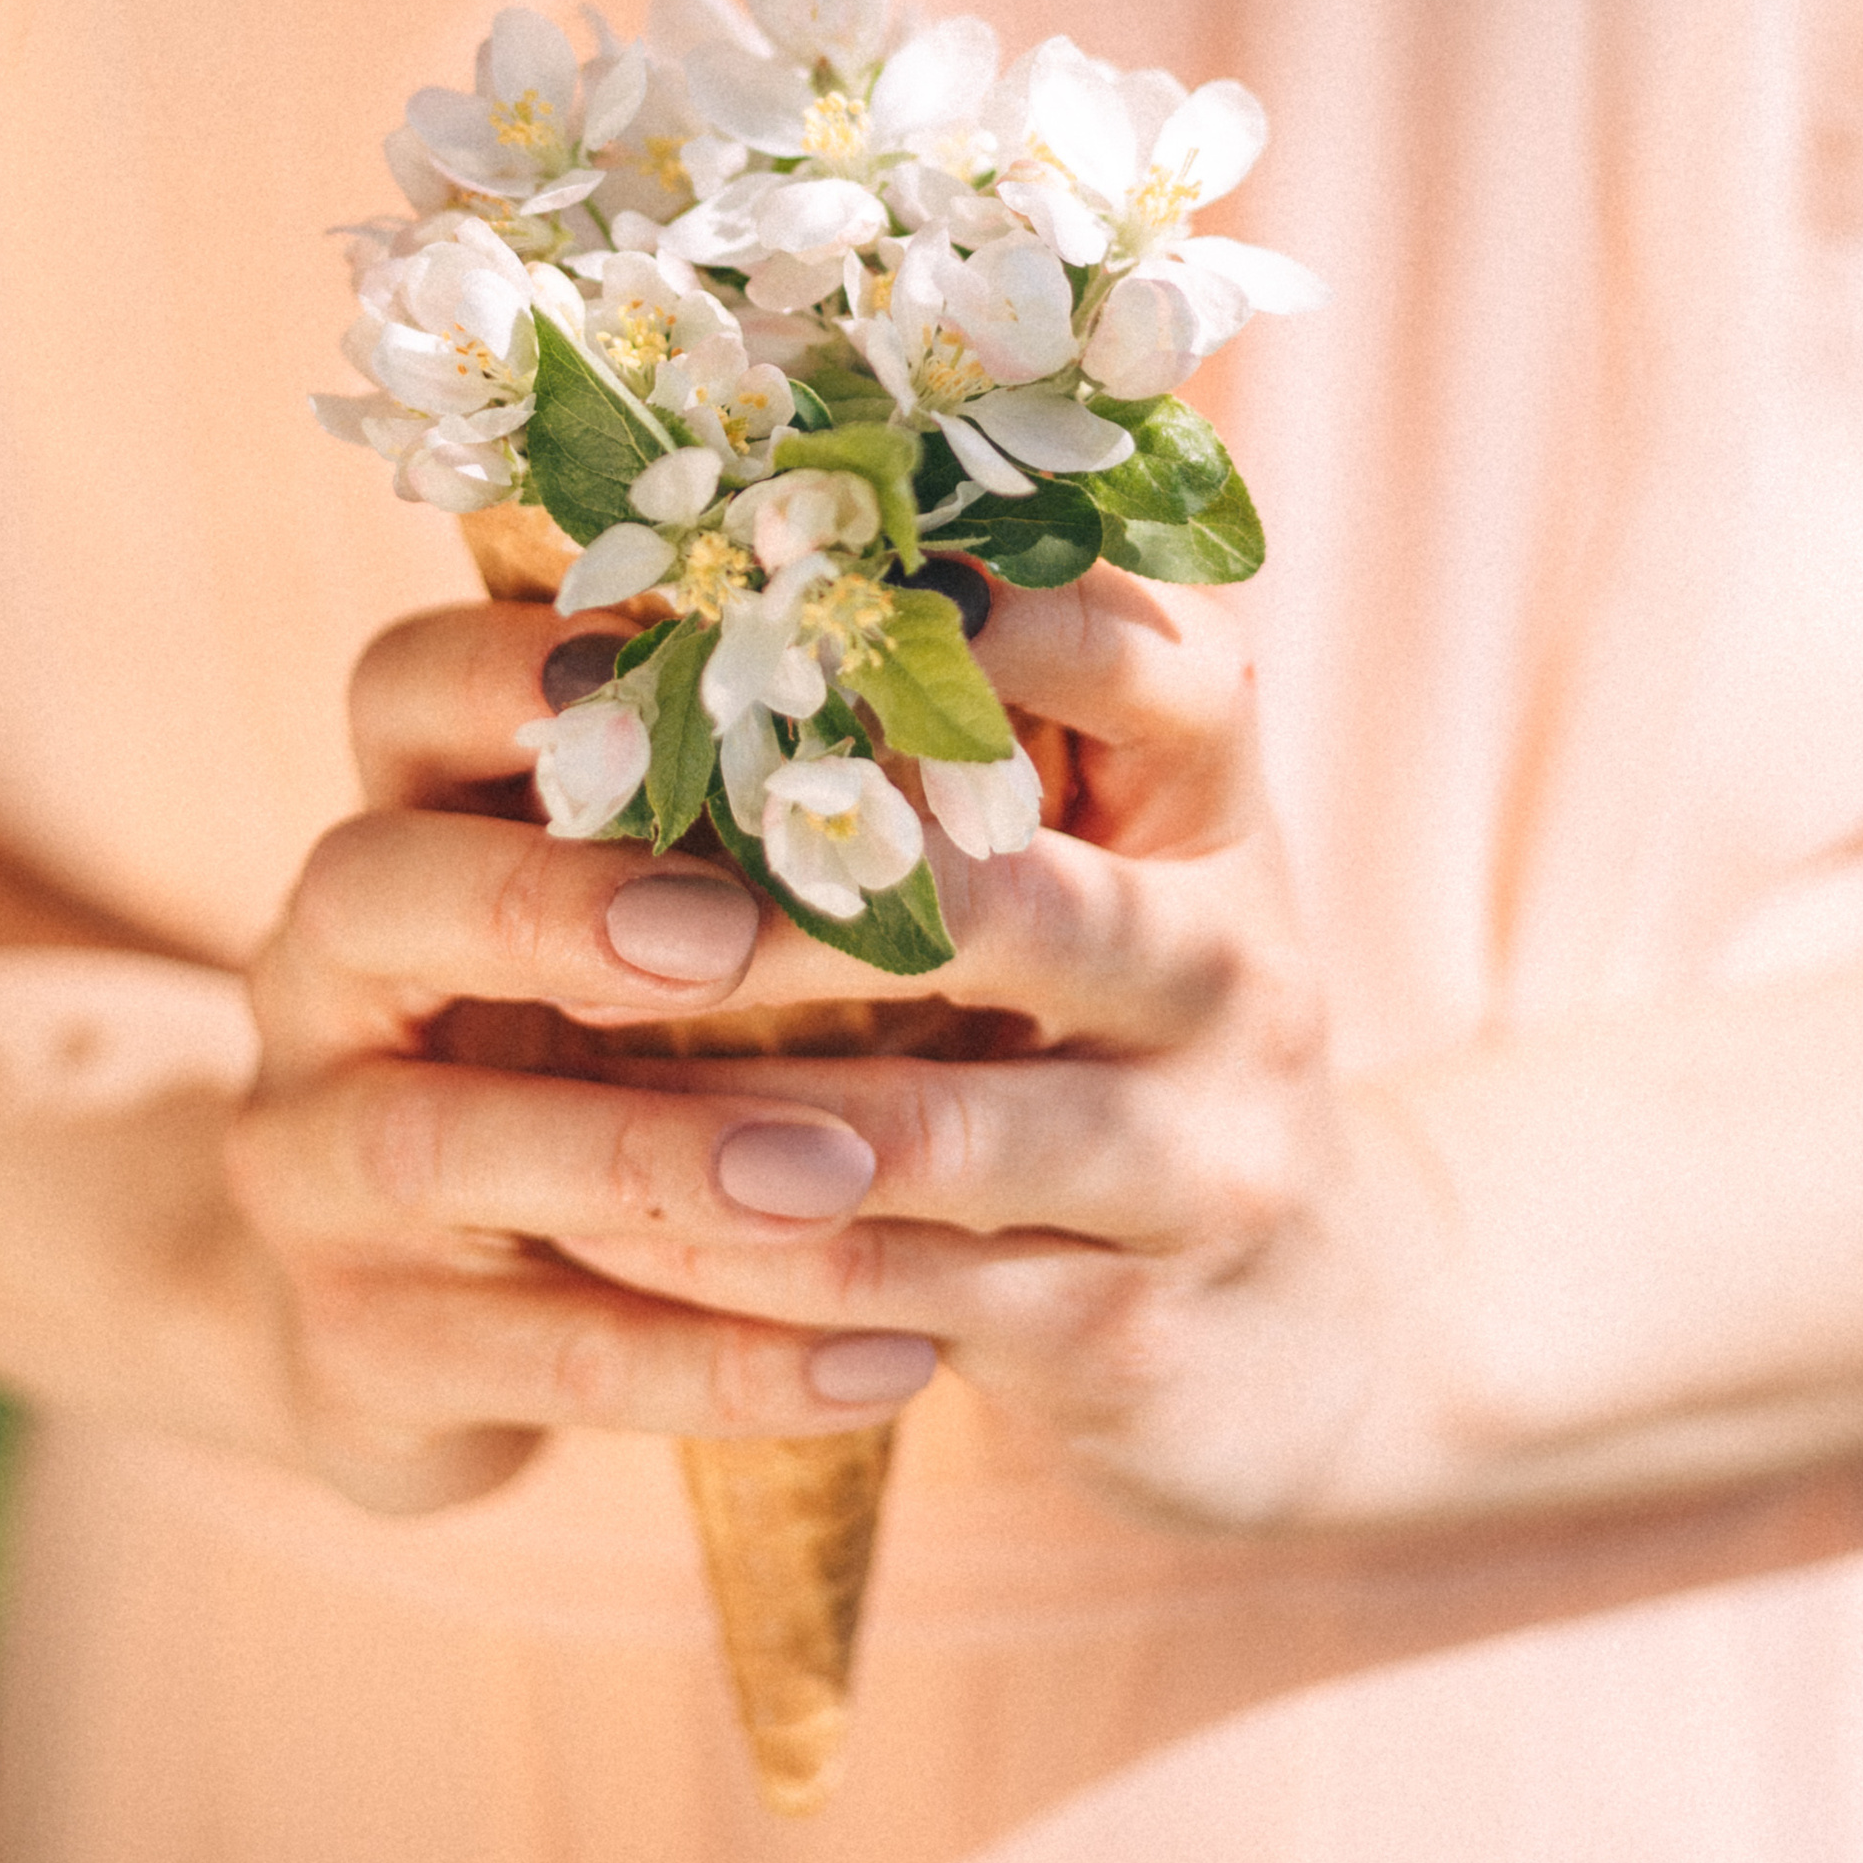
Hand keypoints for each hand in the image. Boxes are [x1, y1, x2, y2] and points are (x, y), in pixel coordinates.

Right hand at [224, 603, 946, 1519]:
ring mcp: (316, 1167)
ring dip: (643, 1156)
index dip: (512, 674)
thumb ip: (753, 820)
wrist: (433, 1331)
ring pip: (432, 1143)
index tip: (666, 676)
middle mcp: (326, 975)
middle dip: (547, 903)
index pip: (403, 692)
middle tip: (724, 936)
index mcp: (405, 825)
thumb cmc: (609, 1055)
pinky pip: (534, 1356)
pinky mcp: (359, 1344)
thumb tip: (976, 704)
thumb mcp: (651, 918)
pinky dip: (717, 1364)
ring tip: (833, 1176)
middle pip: (369, 888)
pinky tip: (887, 1363)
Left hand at [555, 569, 1456, 1536]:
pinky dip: (746, 1262)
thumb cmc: (1122, 1023)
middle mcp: (1235, 962)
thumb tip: (708, 535)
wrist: (1305, 1327)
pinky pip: (910, 1293)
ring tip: (557, 1050)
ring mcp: (1200, 1155)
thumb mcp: (1100, 850)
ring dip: (734, 1094)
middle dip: (796, 888)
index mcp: (1213, 800)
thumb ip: (965, 711)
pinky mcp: (1132, 1327)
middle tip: (602, 878)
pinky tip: (605, 1228)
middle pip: (1019, 902)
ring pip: (950, 1124)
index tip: (766, 604)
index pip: (1147, 662)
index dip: (978, 625)